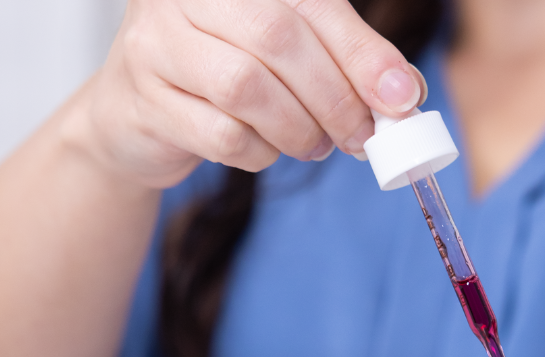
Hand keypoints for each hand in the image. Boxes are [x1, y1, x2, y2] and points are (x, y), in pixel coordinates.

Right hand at [71, 0, 426, 187]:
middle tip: (359, 139)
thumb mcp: (290, 61)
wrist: (139, 119)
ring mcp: (156, 41)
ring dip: (297, 130)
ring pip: (246, 88)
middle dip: (334, 99)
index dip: (362, 54)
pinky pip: (221, 134)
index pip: (310, 4)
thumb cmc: (226, 81)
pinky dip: (258, 154)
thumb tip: (405, 93)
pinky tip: (263, 151)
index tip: (401, 99)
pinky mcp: (144, 98)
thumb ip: (344, 65)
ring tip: (312, 145)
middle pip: (279, 40)